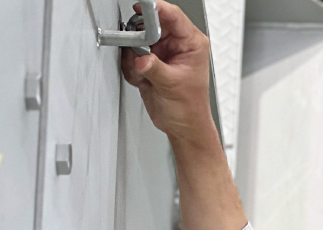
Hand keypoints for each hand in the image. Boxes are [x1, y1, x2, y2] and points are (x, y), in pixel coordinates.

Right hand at [121, 1, 216, 147]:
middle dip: (139, 40)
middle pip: (149, 25)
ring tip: (144, 74)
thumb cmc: (189, 107)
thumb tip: (141, 58)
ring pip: (136, 41)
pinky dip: (132, 69)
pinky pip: (130, 57)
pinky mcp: (149, 62)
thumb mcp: (172, 85)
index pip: (173, 15)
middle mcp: (176, 44)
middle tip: (139, 54)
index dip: (155, 9)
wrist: (182, 126)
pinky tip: (143, 81)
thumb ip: (154, 68)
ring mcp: (161, 53)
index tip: (140, 8)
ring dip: (134, 58)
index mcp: (191, 43)